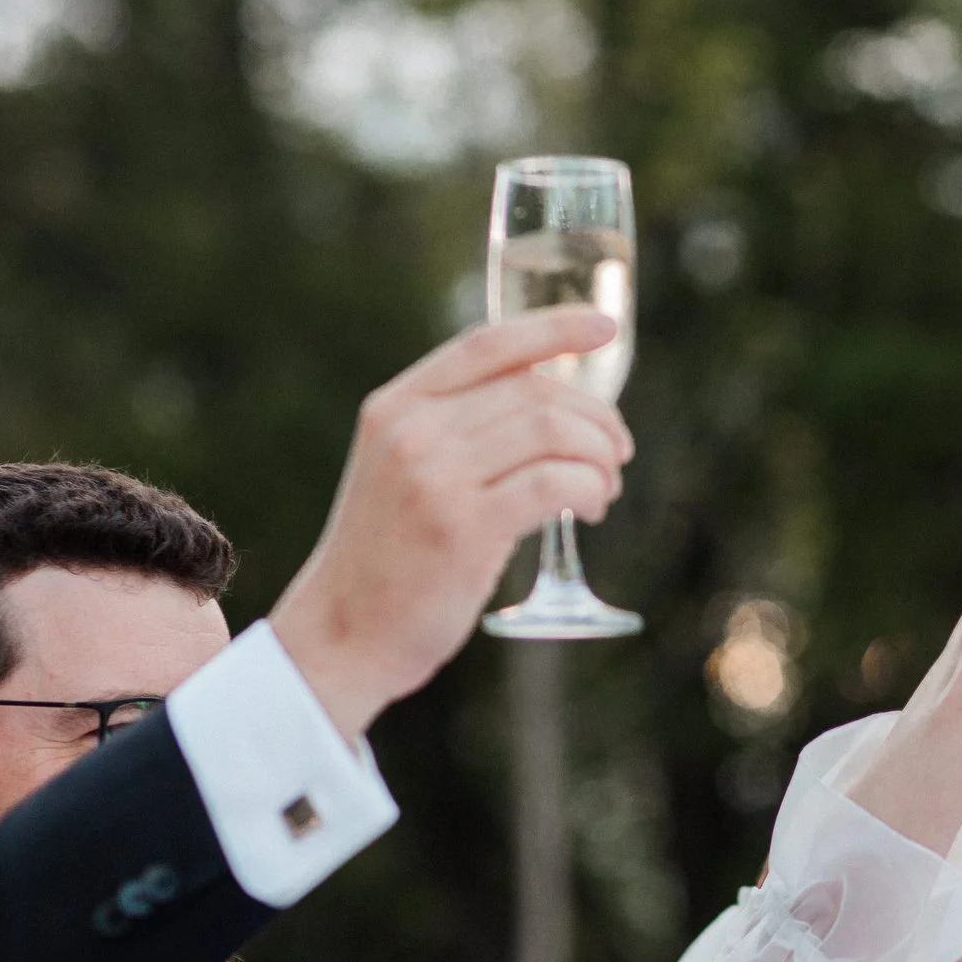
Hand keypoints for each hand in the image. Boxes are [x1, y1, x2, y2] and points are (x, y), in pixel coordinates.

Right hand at [270, 308, 633, 737]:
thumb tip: (548, 402)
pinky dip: (591, 490)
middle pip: (536, 391)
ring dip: (600, 457)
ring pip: (553, 433)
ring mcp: (435, 478)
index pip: (486, 344)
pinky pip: (556, 485)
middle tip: (617, 453)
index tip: (604, 328)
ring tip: (605, 487)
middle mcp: (412, 431)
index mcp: (396, 406)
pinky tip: (592, 508)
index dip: (553, 329)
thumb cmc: (389, 555)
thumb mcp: (401, 470)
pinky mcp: (464, 528)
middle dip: (596, 417)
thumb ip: (453, 429)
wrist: (344, 632)